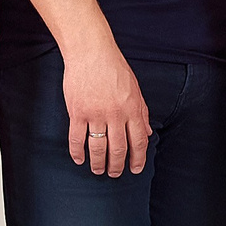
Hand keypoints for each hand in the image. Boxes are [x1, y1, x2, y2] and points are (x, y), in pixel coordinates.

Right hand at [64, 42, 149, 176]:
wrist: (90, 52)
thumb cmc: (114, 67)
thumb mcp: (135, 88)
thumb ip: (141, 112)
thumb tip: (148, 133)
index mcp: (132, 108)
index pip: (139, 140)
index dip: (138, 158)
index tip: (135, 169)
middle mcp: (115, 114)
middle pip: (118, 149)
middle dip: (118, 166)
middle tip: (115, 174)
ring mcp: (95, 114)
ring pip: (98, 148)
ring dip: (99, 163)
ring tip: (98, 170)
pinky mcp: (77, 112)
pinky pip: (77, 139)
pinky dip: (78, 152)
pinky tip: (80, 160)